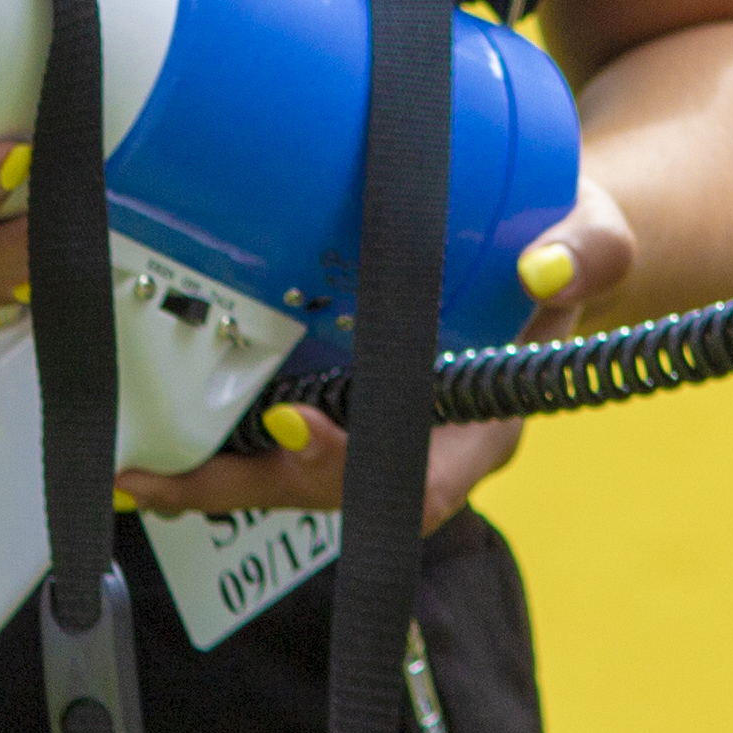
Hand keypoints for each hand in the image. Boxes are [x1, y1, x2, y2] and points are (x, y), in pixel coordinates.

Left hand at [112, 175, 639, 531]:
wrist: (541, 236)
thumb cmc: (562, 244)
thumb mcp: (594, 236)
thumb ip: (586, 252)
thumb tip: (545, 263)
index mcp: (483, 423)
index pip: (423, 482)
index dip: (355, 469)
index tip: (297, 422)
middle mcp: (424, 443)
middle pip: (334, 496)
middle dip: (249, 489)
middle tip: (169, 478)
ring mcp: (378, 429)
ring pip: (294, 482)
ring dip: (215, 485)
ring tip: (138, 476)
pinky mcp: (340, 400)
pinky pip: (278, 448)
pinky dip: (220, 451)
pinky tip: (156, 445)